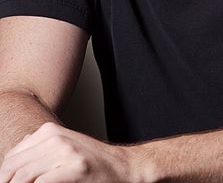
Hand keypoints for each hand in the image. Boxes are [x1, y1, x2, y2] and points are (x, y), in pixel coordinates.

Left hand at [0, 122, 135, 182]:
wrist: (123, 167)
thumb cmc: (93, 162)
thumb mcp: (64, 146)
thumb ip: (39, 149)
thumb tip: (10, 163)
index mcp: (50, 132)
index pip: (12, 156)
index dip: (5, 175)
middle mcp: (56, 138)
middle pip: (13, 166)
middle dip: (7, 182)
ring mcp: (66, 152)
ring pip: (23, 176)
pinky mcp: (75, 169)